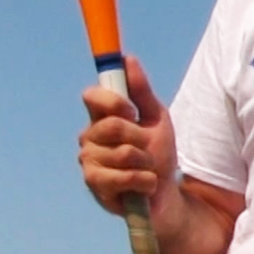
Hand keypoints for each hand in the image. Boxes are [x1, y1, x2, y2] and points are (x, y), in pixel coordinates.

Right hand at [78, 55, 177, 218]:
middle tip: (148, 150)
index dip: (111, 100)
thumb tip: (128, 58)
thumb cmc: (158, 155)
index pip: (92, 96)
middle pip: (113, 125)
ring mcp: (89, 162)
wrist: (164, 195)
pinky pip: (125, 176)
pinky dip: (145, 181)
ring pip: (123, 153)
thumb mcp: (156, 119)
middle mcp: (89, 137)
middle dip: (140, 138)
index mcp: (101, 117)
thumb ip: (142, 91)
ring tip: (147, 170)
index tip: (131, 111)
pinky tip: (146, 186)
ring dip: (146, 163)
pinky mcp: (95, 185)